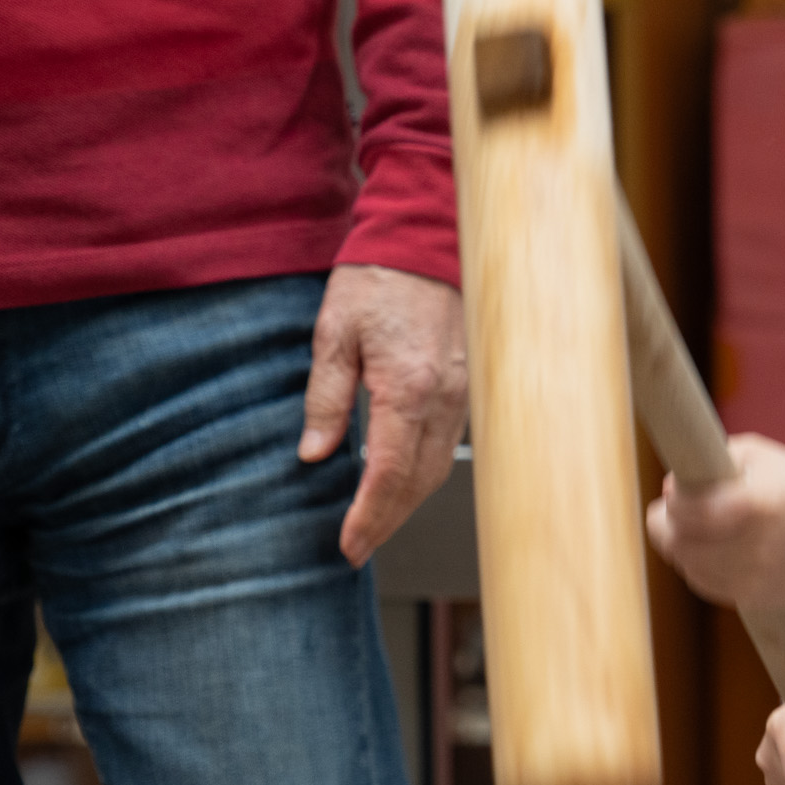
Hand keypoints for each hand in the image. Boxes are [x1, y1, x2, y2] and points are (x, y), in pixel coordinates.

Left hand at [298, 264, 468, 565]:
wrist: (423, 238)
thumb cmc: (378, 279)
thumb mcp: (333, 335)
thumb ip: (325, 399)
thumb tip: (315, 454)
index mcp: (408, 386)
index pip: (390, 472)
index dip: (370, 516)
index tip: (350, 543)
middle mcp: (444, 396)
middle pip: (421, 482)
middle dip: (389, 520)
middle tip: (357, 546)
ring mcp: (463, 391)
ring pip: (439, 466)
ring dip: (408, 501)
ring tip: (375, 521)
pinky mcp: (468, 383)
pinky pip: (448, 442)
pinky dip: (424, 471)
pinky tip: (401, 478)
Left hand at [644, 433, 784, 608]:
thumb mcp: (761, 454)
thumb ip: (712, 461)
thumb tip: (670, 490)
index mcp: (755, 505)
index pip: (684, 510)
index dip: (674, 497)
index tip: (681, 488)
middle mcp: (751, 548)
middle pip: (676, 542)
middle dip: (669, 522)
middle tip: (681, 508)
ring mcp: (749, 579)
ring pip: (685, 564)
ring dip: (684, 543)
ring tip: (706, 525)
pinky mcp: (749, 599)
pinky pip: (702, 582)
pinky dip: (700, 564)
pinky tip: (720, 546)